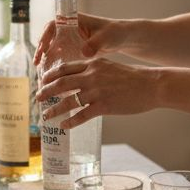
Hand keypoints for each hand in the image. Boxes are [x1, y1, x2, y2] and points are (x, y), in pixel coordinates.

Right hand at [33, 12, 117, 65]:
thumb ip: (95, 43)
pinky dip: (56, 64)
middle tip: (37, 63)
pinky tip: (54, 75)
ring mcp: (71, 39)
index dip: (45, 36)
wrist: (122, 38)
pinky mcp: (74, 49)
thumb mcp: (105, 37)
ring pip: (53, 47)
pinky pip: (61, 55)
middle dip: (42, 50)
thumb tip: (84, 52)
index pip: (53, 25)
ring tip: (41, 72)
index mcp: (74, 20)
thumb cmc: (115, 33)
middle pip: (49, 37)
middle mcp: (69, 29)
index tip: (42, 48)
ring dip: (47, 58)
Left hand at [36, 57, 158, 128]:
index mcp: (92, 64)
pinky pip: (82, 115)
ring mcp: (97, 91)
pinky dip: (70, 121)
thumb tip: (80, 78)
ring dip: (55, 109)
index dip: (50, 75)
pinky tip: (64, 125)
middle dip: (46, 91)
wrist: (151, 85)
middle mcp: (91, 76)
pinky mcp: (104, 106)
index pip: (65, 68)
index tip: (42, 81)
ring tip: (46, 115)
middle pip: (61, 84)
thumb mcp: (110, 67)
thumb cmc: (132, 77)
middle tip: (38, 98)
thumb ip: (94, 70)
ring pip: (68, 101)